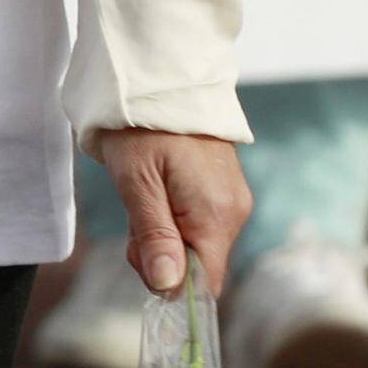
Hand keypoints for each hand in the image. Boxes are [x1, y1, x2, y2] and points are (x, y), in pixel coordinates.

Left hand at [90, 125, 250, 304]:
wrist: (159, 79)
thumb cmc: (141, 127)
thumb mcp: (136, 182)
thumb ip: (155, 237)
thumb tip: (169, 289)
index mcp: (216, 215)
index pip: (206, 283)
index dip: (172, 285)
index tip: (140, 257)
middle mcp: (234, 212)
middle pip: (198, 266)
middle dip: (159, 255)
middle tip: (133, 217)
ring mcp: (232, 200)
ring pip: (195, 245)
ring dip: (163, 234)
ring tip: (142, 196)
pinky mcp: (224, 191)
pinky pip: (199, 223)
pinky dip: (172, 218)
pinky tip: (157, 191)